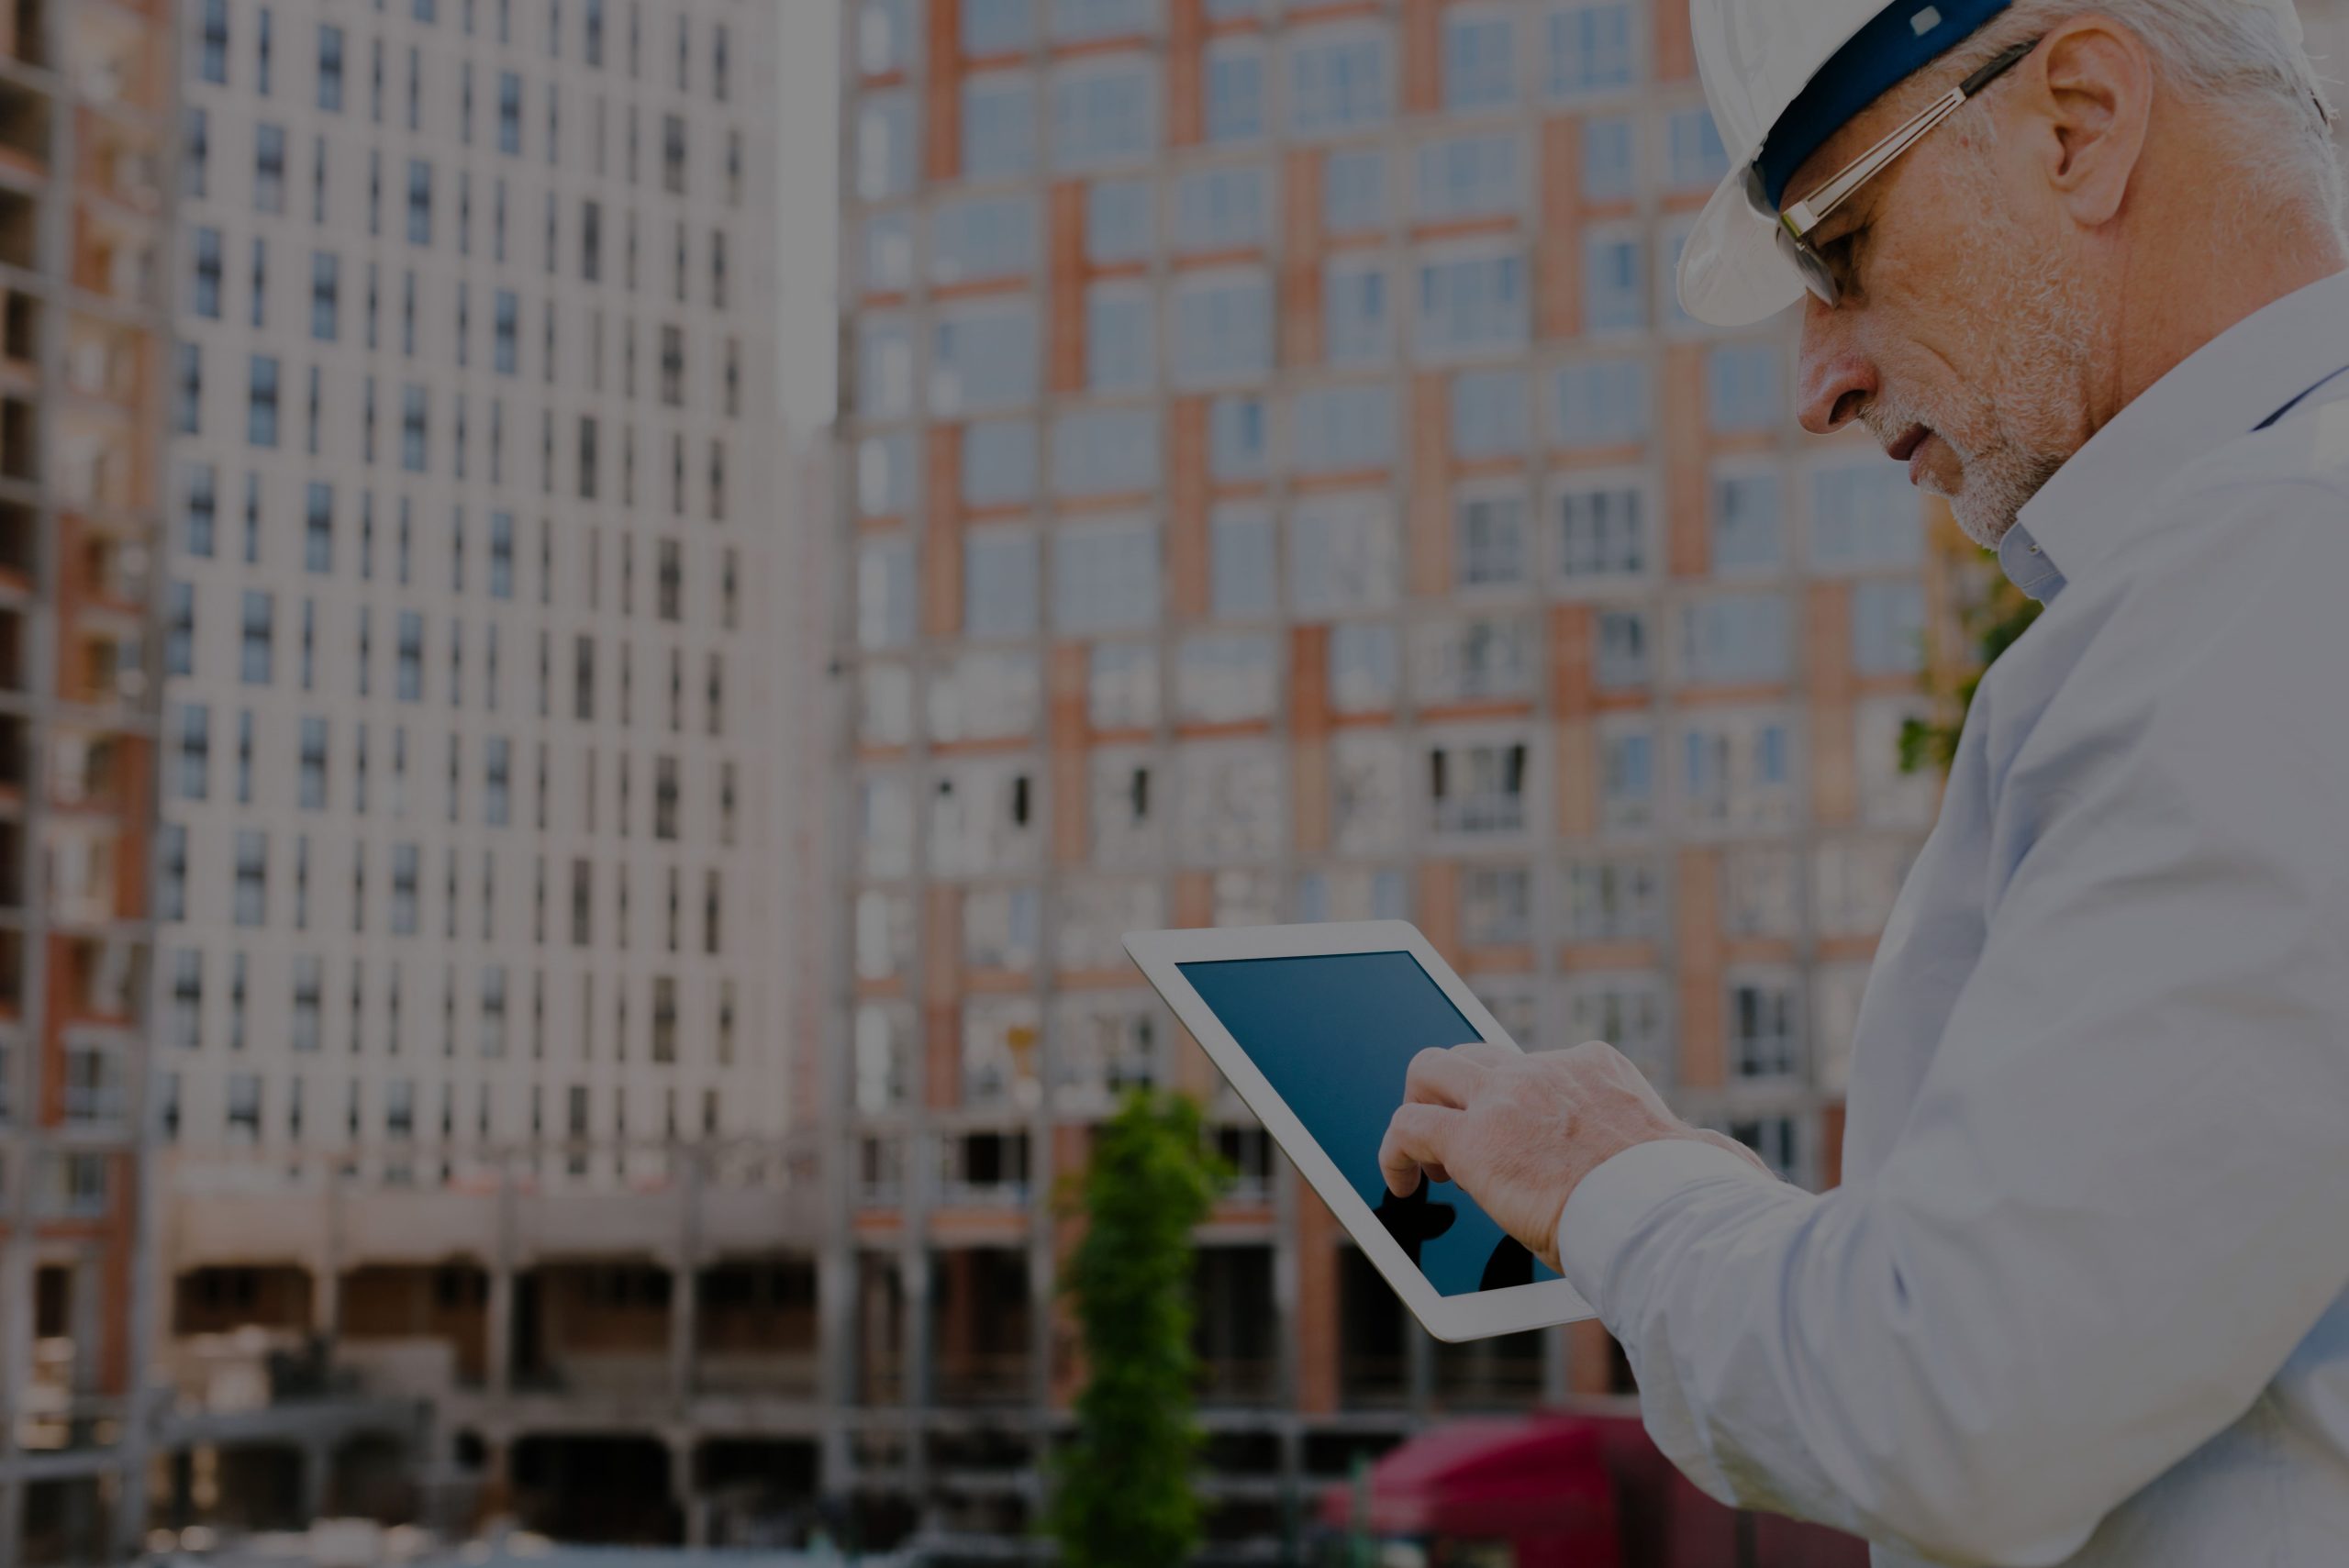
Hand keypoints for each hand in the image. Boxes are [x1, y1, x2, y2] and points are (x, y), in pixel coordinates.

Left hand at [1377, 1040, 1770, 1273]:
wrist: (1667, 1218)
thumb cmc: (1693, 1202)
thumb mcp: (1703, 1163)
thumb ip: (1705, 1157)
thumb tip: (1743, 1175)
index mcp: (1599, 1069)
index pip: (1539, 1064)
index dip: (1515, 1097)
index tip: (1512, 1125)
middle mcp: (1548, 1070)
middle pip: (1473, 1052)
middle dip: (1455, 1090)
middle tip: (1454, 1140)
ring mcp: (1506, 1099)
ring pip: (1428, 1071)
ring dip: (1418, 1110)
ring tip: (1422, 1159)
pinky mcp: (1475, 1141)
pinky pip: (1407, 1127)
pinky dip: (1394, 1153)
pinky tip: (1400, 1185)